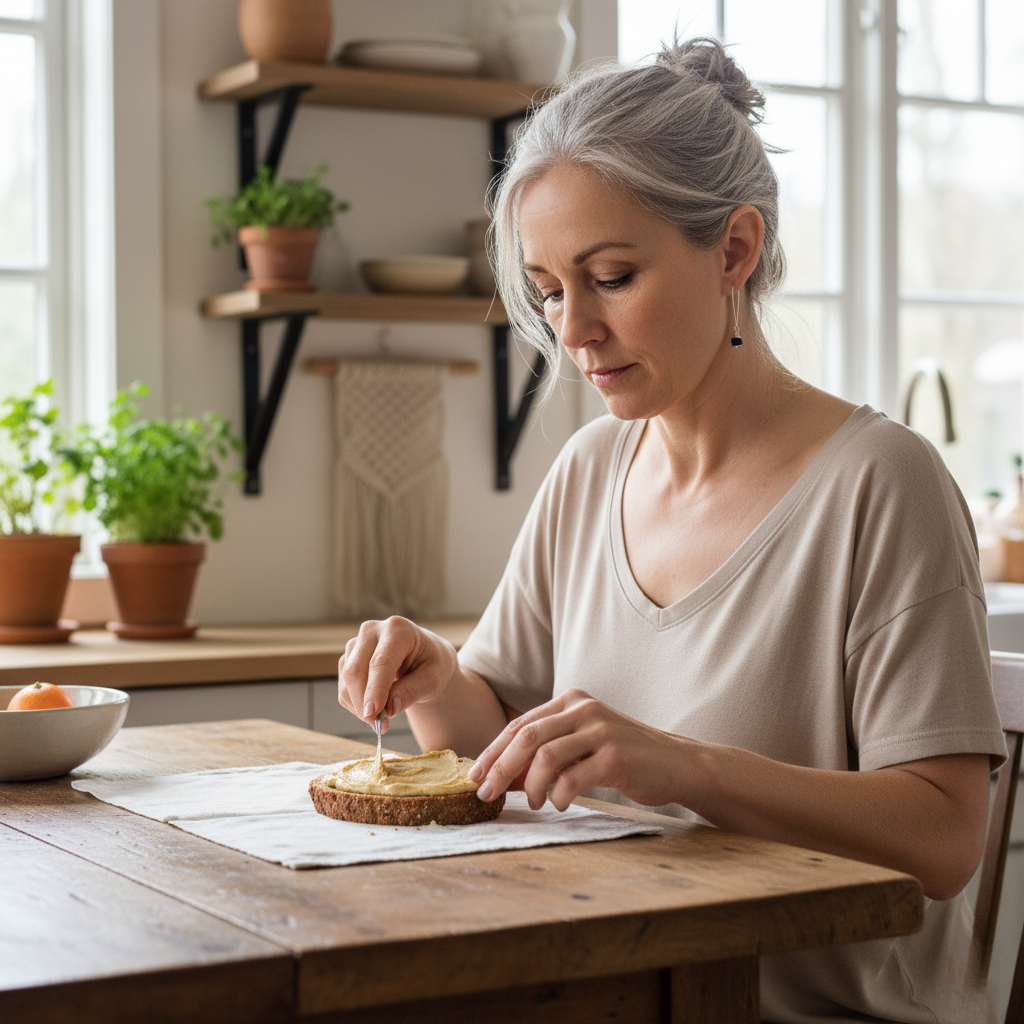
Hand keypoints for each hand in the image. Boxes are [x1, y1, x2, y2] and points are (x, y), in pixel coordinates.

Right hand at [338, 616, 457, 730]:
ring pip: (347, 680)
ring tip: (383, 719)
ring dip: (360, 706)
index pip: (381, 662)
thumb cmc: (431, 664)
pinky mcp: (348, 657)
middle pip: (356, 670)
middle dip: (363, 703)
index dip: (375, 689)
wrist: (424, 656)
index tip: (372, 714)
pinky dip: (356, 704)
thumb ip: (411, 692)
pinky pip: (344, 687)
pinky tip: (375, 708)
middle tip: (380, 726)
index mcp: (398, 629)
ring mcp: (357, 643)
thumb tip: (388, 710)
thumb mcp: (433, 679)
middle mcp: (372, 630)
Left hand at [468, 688, 683, 810]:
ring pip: (545, 757)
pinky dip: (558, 796)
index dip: (493, 751)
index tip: (474, 776)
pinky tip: (560, 805)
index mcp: (571, 701)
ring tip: (532, 802)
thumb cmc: (625, 758)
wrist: (678, 764)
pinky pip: (572, 778)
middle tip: (485, 794)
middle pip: (526, 737)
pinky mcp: (616, 756)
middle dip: (499, 767)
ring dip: (529, 786)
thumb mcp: (582, 746)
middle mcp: (584, 709)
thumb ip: (546, 754)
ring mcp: (601, 731)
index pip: (520, 724)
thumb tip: (500, 777)